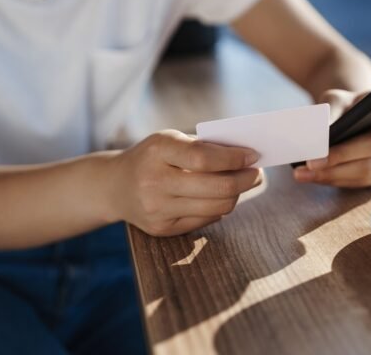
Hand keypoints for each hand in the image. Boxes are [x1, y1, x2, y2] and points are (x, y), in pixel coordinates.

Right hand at [107, 130, 261, 235]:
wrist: (114, 186)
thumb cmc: (152, 157)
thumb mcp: (170, 141)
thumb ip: (204, 147)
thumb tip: (246, 157)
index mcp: (158, 151)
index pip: (204, 158)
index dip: (234, 159)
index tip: (253, 156)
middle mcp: (154, 182)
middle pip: (216, 188)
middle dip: (245, 180)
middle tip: (257, 173)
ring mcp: (156, 209)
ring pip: (216, 207)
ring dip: (237, 195)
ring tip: (243, 183)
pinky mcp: (161, 229)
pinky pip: (205, 219)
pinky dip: (219, 207)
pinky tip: (220, 197)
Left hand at [293, 89, 370, 186]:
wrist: (353, 116)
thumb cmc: (350, 103)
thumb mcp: (339, 97)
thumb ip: (333, 110)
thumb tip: (321, 136)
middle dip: (343, 155)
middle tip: (312, 160)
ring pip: (368, 170)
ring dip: (333, 174)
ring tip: (303, 172)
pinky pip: (360, 182)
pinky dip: (334, 180)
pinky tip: (311, 176)